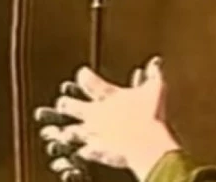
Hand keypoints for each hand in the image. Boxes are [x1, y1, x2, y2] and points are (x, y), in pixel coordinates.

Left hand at [36, 57, 179, 180]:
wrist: (147, 143)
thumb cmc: (151, 114)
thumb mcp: (156, 89)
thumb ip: (153, 74)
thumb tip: (155, 63)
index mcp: (108, 95)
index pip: (88, 81)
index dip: (83, 76)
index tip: (82, 73)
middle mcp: (96, 113)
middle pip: (71, 106)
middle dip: (65, 104)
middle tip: (62, 102)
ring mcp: (93, 132)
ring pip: (71, 131)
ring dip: (66, 130)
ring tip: (59, 131)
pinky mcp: (95, 150)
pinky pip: (83, 152)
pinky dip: (80, 152)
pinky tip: (78, 152)